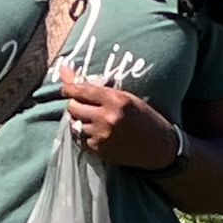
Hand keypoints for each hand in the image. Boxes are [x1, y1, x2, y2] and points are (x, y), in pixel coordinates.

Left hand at [58, 65, 179, 169]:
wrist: (158, 147)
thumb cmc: (144, 117)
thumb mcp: (126, 97)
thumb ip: (98, 88)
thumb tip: (66, 71)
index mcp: (116, 100)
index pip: (83, 90)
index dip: (69, 88)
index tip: (64, 88)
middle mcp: (107, 117)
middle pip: (73, 107)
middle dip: (74, 104)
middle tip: (82, 104)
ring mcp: (102, 135)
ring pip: (75, 123)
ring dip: (79, 120)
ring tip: (93, 120)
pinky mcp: (99, 150)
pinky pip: (80, 138)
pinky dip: (83, 134)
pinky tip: (96, 132)